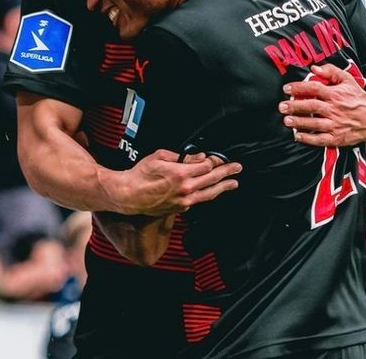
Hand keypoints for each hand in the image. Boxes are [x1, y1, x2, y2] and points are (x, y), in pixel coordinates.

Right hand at [117, 149, 240, 215]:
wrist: (128, 195)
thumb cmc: (140, 174)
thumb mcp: (159, 157)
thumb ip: (182, 157)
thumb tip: (199, 157)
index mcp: (181, 174)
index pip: (206, 166)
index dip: (214, 160)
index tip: (218, 157)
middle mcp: (185, 189)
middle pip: (212, 179)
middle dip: (226, 172)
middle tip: (237, 168)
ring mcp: (184, 201)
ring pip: (209, 194)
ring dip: (223, 187)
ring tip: (234, 183)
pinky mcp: (180, 208)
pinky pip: (197, 200)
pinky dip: (206, 194)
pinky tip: (211, 191)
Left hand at [279, 63, 365, 147]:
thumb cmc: (358, 98)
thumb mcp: (348, 80)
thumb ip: (331, 71)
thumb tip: (314, 68)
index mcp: (336, 94)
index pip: (314, 88)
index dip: (299, 88)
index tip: (286, 88)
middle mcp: (335, 109)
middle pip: (312, 106)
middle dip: (295, 106)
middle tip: (282, 106)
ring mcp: (336, 125)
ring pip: (314, 123)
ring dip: (299, 122)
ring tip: (286, 120)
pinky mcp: (337, 138)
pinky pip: (320, 139)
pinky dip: (308, 139)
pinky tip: (298, 136)